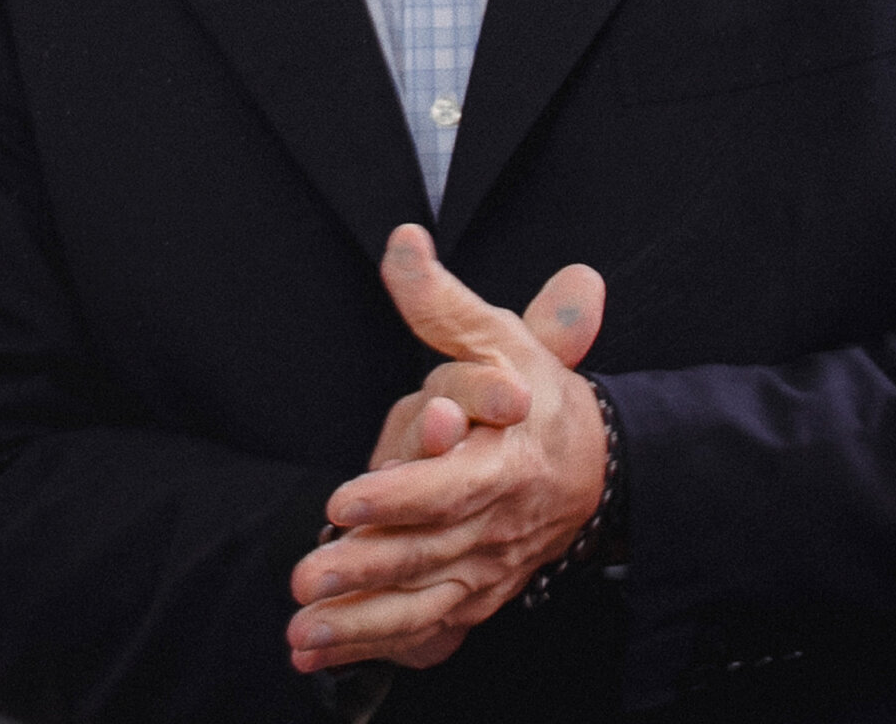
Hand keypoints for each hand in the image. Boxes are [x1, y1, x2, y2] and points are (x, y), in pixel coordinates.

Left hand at [286, 227, 607, 674]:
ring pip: (425, 601)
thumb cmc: (532, 396)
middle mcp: (502, 519)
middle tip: (306, 572)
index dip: (403, 495)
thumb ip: (441, 302)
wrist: (595, 466)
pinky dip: (368, 644)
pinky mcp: (475, 595)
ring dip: (361, 621)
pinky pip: (422, 629)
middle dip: (369, 564)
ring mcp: (489, 564)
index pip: (457, 482)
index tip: (344, 500)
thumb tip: (402, 242)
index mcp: (512, 456)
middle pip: (432, 549)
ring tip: (299, 628)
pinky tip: (313, 652)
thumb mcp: (499, 338)